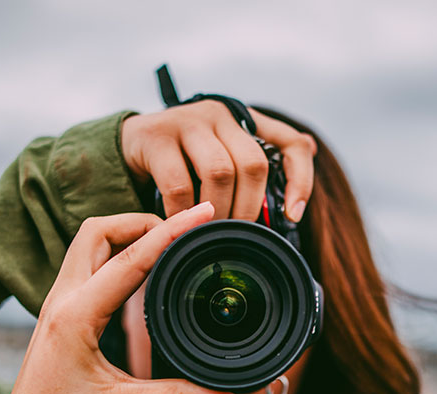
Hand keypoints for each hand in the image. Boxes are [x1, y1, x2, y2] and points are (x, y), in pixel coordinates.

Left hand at [0, 202, 242, 393]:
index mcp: (74, 318)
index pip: (131, 258)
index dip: (172, 231)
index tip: (204, 212)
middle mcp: (59, 306)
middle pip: (98, 232)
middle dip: (141, 221)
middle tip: (183, 228)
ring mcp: (54, 312)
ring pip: (87, 248)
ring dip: (125, 236)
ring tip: (168, 243)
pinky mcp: (57, 324)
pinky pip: (86, 271)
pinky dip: (115, 259)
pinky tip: (142, 273)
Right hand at [121, 100, 316, 222]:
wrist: (129, 145)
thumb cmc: (184, 159)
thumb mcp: (221, 158)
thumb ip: (255, 164)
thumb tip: (307, 168)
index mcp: (243, 121)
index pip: (291, 143)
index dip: (300, 180)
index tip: (293, 215)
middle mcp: (220, 114)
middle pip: (253, 164)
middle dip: (248, 208)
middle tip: (237, 235)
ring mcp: (188, 121)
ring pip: (219, 172)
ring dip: (218, 212)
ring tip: (209, 233)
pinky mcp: (157, 137)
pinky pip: (179, 185)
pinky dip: (183, 214)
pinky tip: (180, 225)